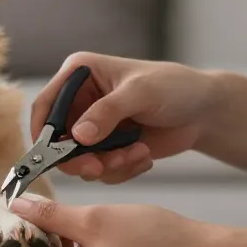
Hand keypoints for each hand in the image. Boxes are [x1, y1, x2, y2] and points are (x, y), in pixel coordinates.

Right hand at [31, 52, 220, 183]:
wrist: (204, 111)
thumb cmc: (175, 87)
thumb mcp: (140, 93)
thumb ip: (107, 113)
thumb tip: (78, 136)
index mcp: (79, 75)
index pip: (46, 105)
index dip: (43, 132)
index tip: (51, 155)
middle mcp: (81, 102)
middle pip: (57, 140)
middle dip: (79, 158)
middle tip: (98, 167)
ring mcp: (94, 128)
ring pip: (79, 160)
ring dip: (106, 165)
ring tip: (136, 154)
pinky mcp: (108, 149)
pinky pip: (100, 171)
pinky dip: (121, 170)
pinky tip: (143, 156)